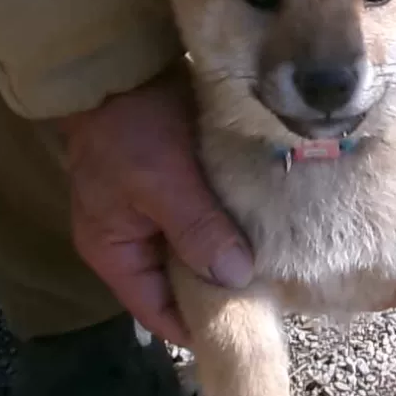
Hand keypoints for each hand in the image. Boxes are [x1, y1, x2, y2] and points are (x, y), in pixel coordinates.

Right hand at [56, 63, 252, 345]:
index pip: (159, 313)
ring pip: (199, 255)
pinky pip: (208, 224)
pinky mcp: (180, 193)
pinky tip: (266, 231)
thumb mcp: (161, 181)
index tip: (248, 330)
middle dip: (223, 292)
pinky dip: (232, 229)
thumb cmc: (130, 128)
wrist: (123, 66)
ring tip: (278, 268)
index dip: (200, 326)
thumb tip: (236, 278)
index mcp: (117, 253)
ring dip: (231, 258)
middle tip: (275, 297)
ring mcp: (157, 218)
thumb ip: (196, 230)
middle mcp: (136, 244)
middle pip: (183, 286)